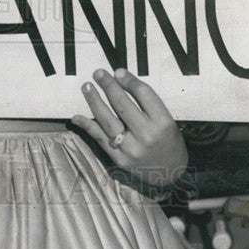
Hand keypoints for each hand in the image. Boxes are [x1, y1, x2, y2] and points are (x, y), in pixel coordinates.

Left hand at [73, 68, 187, 187]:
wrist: (171, 176)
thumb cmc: (169, 143)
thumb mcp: (167, 121)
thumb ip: (147, 103)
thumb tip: (120, 79)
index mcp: (163, 123)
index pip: (143, 94)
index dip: (128, 80)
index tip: (117, 72)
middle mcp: (147, 136)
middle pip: (122, 104)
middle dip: (108, 86)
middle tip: (98, 73)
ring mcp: (131, 149)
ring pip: (107, 120)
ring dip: (94, 101)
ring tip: (87, 87)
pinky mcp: (120, 160)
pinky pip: (100, 139)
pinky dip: (87, 126)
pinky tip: (77, 117)